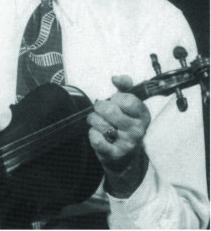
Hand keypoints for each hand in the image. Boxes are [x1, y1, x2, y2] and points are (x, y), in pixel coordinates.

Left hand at [87, 75, 150, 196]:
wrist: (126, 157)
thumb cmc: (124, 124)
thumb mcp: (128, 105)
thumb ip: (125, 87)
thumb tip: (116, 78)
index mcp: (143, 116)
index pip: (127, 100)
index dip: (116, 98)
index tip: (116, 102)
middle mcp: (138, 130)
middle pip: (108, 109)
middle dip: (99, 107)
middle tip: (102, 112)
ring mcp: (127, 143)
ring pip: (98, 122)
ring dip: (94, 120)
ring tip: (100, 124)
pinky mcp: (114, 155)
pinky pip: (95, 138)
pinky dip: (92, 134)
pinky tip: (99, 136)